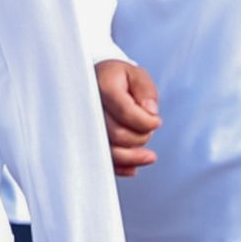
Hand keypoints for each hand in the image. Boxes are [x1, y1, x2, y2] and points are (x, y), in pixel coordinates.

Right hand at [96, 60, 160, 176]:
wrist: (94, 81)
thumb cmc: (116, 78)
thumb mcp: (135, 74)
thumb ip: (146, 90)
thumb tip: (151, 112)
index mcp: (101, 87)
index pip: (126, 113)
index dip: (148, 122)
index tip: (156, 120)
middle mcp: (87, 108)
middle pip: (119, 134)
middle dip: (142, 136)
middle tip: (147, 126)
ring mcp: (84, 126)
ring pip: (110, 152)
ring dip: (133, 155)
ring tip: (146, 149)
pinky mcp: (86, 141)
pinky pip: (102, 162)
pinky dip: (121, 167)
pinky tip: (134, 166)